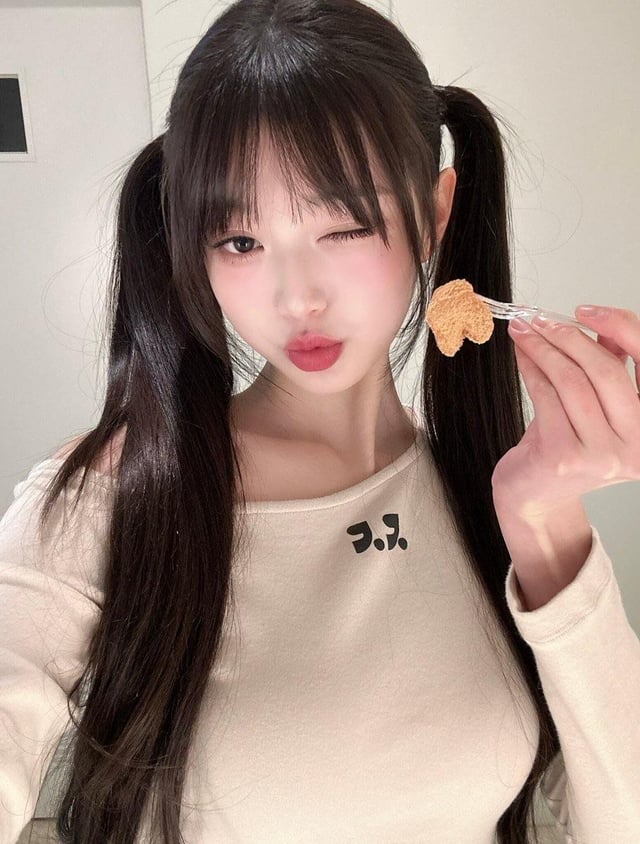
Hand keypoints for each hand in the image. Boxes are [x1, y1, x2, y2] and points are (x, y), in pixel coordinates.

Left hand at [491, 305, 639, 517]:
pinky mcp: (565, 457)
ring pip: (573, 382)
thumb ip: (609, 368)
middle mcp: (638, 446)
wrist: (535, 494)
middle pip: (607, 371)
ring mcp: (602, 455)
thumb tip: (604, 324)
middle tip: (540, 320)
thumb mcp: (597, 406)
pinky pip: (546, 397)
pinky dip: (531, 369)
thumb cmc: (567, 444)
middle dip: (569, 337)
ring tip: (524, 332)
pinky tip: (522, 356)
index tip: (587, 310)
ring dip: (543, 349)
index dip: (621, 328)